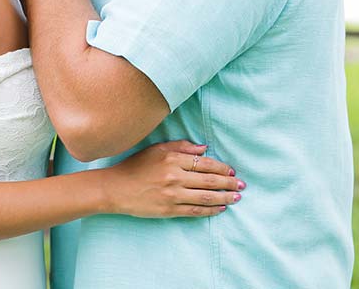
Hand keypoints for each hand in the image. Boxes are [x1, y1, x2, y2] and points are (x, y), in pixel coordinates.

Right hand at [101, 140, 245, 217]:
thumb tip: (204, 148)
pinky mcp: (169, 210)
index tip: (232, 170)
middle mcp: (175, 177)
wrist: (116, 189)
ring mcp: (172, 195)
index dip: (221, 168)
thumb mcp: (156, 150)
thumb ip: (181, 147)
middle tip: (242, 184)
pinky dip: (210, 210)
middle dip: (229, 183)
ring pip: (206, 197)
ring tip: (236, 197)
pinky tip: (220, 208)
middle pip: (209, 181)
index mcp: (172, 159)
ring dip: (225, 197)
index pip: (205, 163)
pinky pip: (195, 211)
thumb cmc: (135, 166)